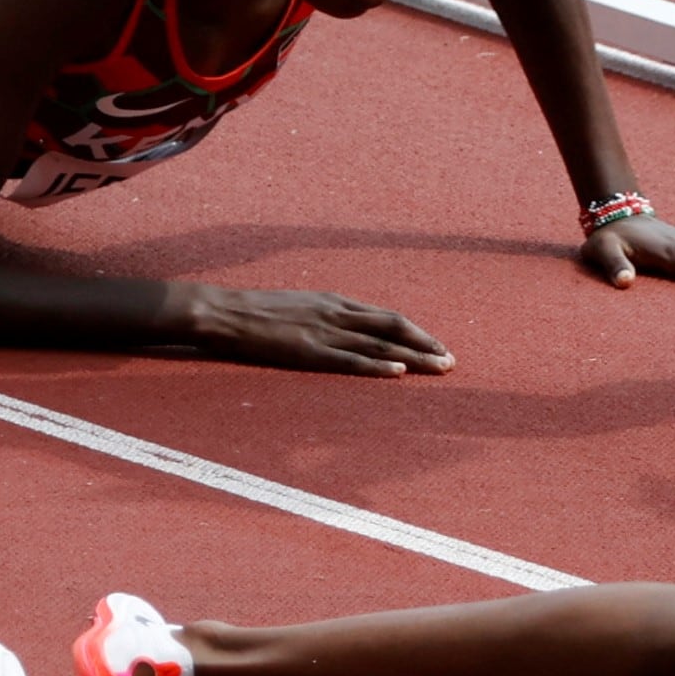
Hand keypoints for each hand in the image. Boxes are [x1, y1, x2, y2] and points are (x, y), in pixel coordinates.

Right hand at [185, 286, 454, 375]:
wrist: (223, 312)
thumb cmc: (255, 312)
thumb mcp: (298, 306)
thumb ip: (323, 316)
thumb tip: (344, 330)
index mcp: (334, 301)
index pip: (386, 317)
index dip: (416, 331)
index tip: (437, 345)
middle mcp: (336, 312)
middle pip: (393, 328)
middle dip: (426, 344)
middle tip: (451, 361)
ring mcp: (323, 331)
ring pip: (379, 345)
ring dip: (414, 358)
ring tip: (440, 370)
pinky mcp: (307, 351)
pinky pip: (349, 360)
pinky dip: (377, 367)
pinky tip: (398, 374)